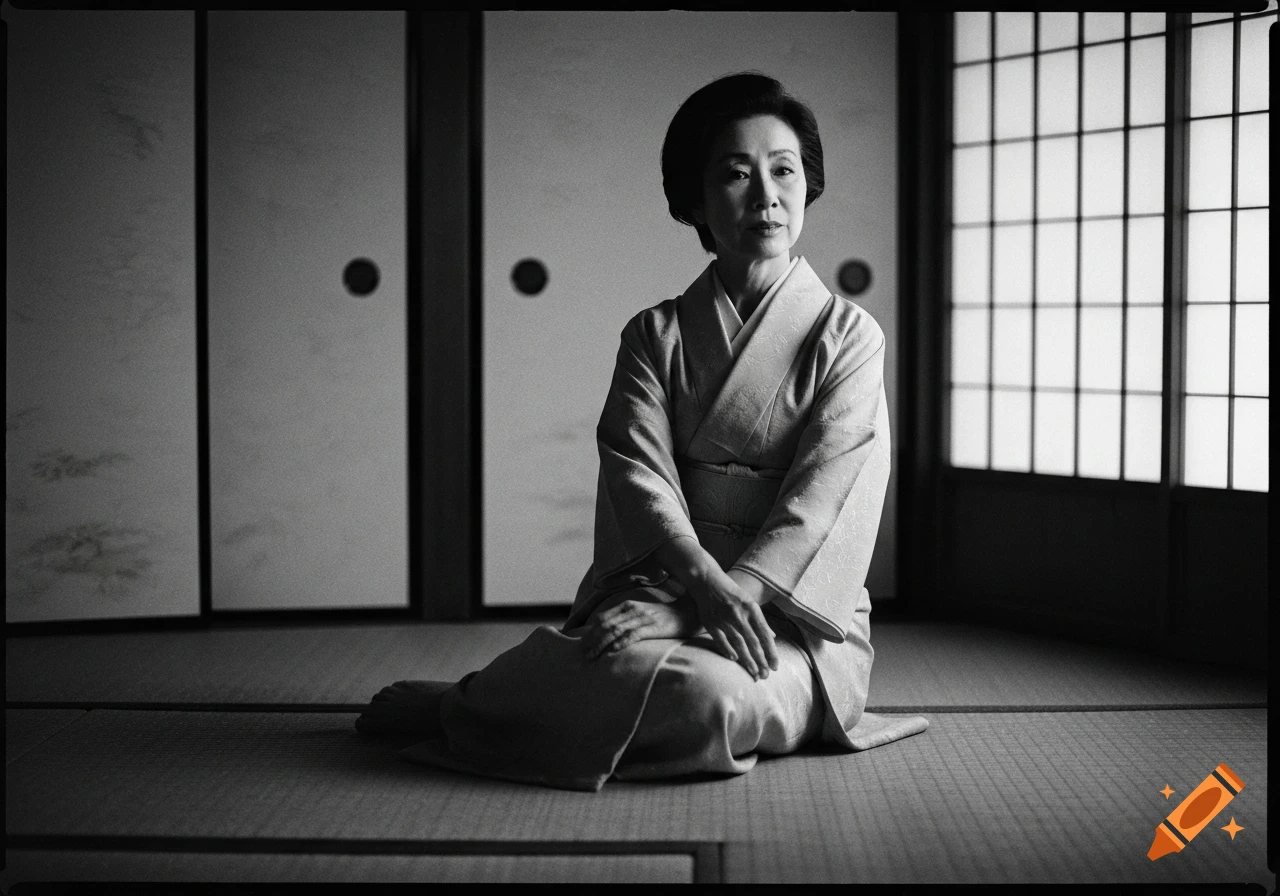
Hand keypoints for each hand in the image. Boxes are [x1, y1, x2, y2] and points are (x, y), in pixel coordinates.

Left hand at [582, 593, 701, 659]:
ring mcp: (643, 618)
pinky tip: (613, 651)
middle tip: (583, 654)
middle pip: (605, 625)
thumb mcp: (641, 615)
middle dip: (592, 640)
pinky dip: (622, 642)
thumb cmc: (663, 617)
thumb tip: (608, 635)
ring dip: (601, 644)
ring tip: (592, 656)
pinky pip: (634, 635)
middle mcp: (633, 609)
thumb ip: (626, 621)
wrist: (688, 612)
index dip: (589, 632)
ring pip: (616, 630)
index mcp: (628, 606)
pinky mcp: (654, 627)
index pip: (602, 618)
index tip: (581, 646)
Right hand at [686, 566, 778, 679]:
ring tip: (754, 673)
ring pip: (739, 644)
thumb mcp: (749, 602)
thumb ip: (760, 620)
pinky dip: (727, 650)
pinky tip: (734, 660)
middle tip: (766, 675)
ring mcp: (724, 619)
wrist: (707, 581)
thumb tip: (772, 637)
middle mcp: (739, 614)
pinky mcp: (711, 623)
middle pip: (753, 642)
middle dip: (761, 660)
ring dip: (748, 660)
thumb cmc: (731, 593)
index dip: (771, 651)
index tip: (775, 666)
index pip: (765, 634)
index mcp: (752, 609)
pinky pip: (721, 640)